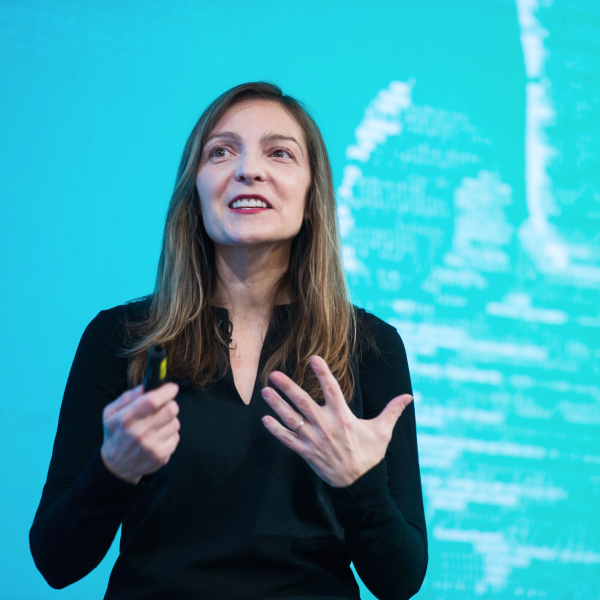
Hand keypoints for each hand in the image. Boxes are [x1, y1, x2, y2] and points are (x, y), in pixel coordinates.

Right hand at [100, 382, 180, 484]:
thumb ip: (127, 397)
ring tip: (159, 423)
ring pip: (175, 423)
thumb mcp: (110, 413)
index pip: (152, 400)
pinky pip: (176, 437)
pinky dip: (170, 434)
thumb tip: (145, 387)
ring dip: (170, 420)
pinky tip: (159, 436)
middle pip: (170, 410)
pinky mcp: (161, 456)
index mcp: (126, 419)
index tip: (172, 387)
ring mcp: (151, 446)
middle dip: (171, 404)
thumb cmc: (115, 435)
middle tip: (165, 405)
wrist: (116, 466)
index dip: (166, 391)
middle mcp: (139, 433)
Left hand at [260, 355, 412, 487]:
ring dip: (277, 405)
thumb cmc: (370, 455)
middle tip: (274, 374)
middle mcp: (326, 426)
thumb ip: (392, 411)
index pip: (332, 389)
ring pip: (292, 419)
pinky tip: (265, 419)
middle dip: (288, 387)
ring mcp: (314, 440)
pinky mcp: (306, 453)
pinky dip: (275, 430)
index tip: (312, 358)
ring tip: (265, 391)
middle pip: (304, 402)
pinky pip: (288, 440)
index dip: (322, 373)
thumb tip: (409, 396)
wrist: (360, 485)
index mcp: (344, 417)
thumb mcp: (383, 431)